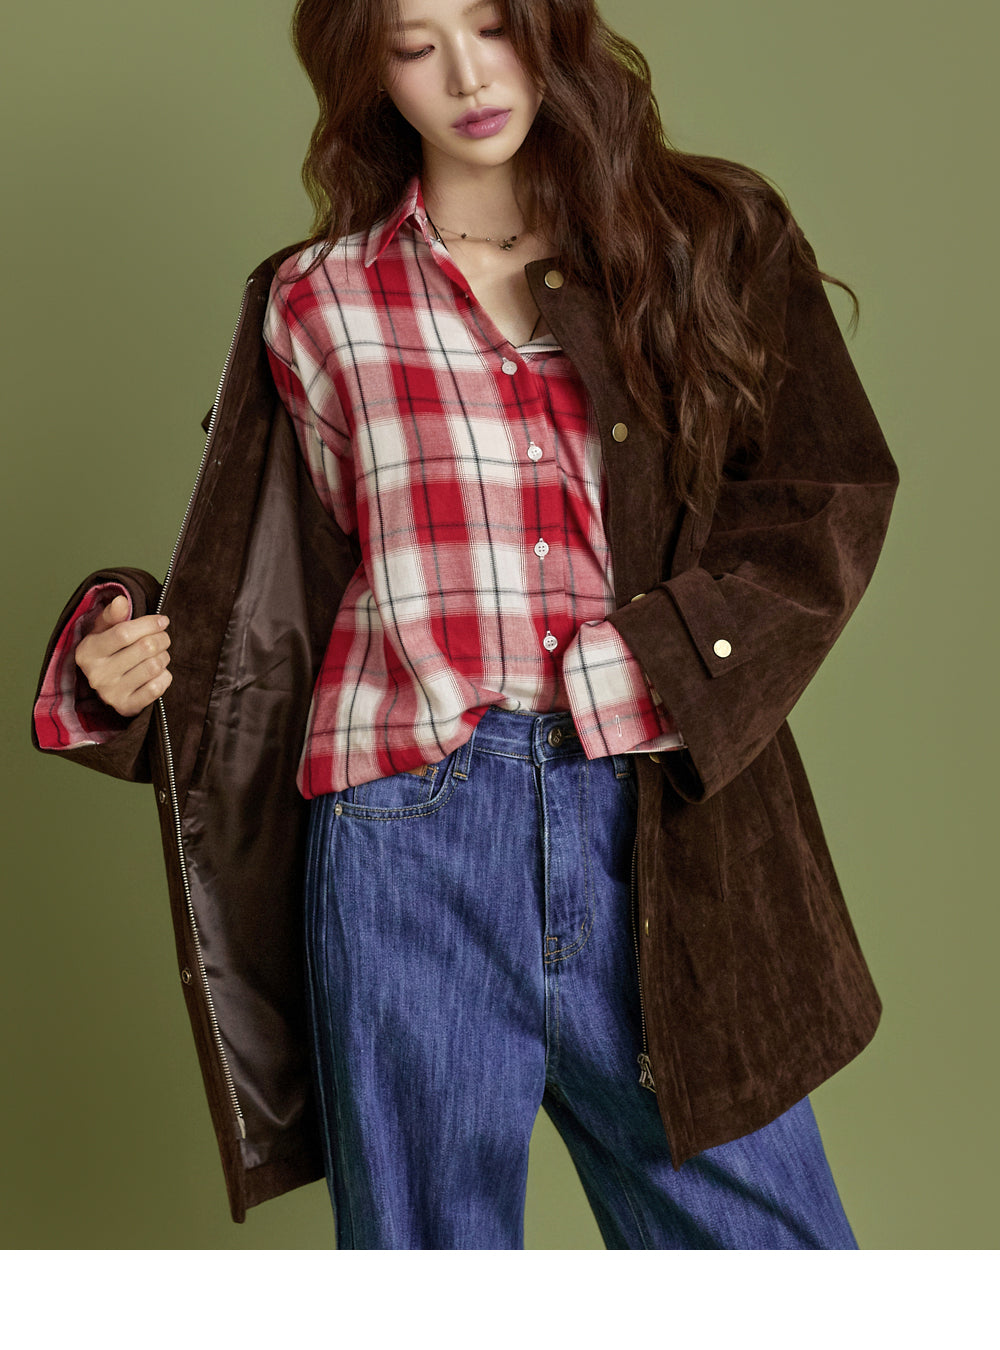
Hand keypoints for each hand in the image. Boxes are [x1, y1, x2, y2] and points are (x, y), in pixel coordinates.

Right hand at [74, 593, 171, 716]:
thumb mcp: (103, 630)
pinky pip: (157, 688)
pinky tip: (158, 672)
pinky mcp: (126, 707)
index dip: (149, 624)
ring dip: (164, 657)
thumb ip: (112, 614)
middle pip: (144, 648)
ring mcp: (111, 693)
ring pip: (154, 666)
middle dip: (161, 638)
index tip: (162, 621)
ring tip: (159, 655)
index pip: (124, 633)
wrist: (106, 686)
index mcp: (88, 651)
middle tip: (163, 637)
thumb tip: (121, 601)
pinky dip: (165, 676)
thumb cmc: (108, 650)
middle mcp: (97, 674)